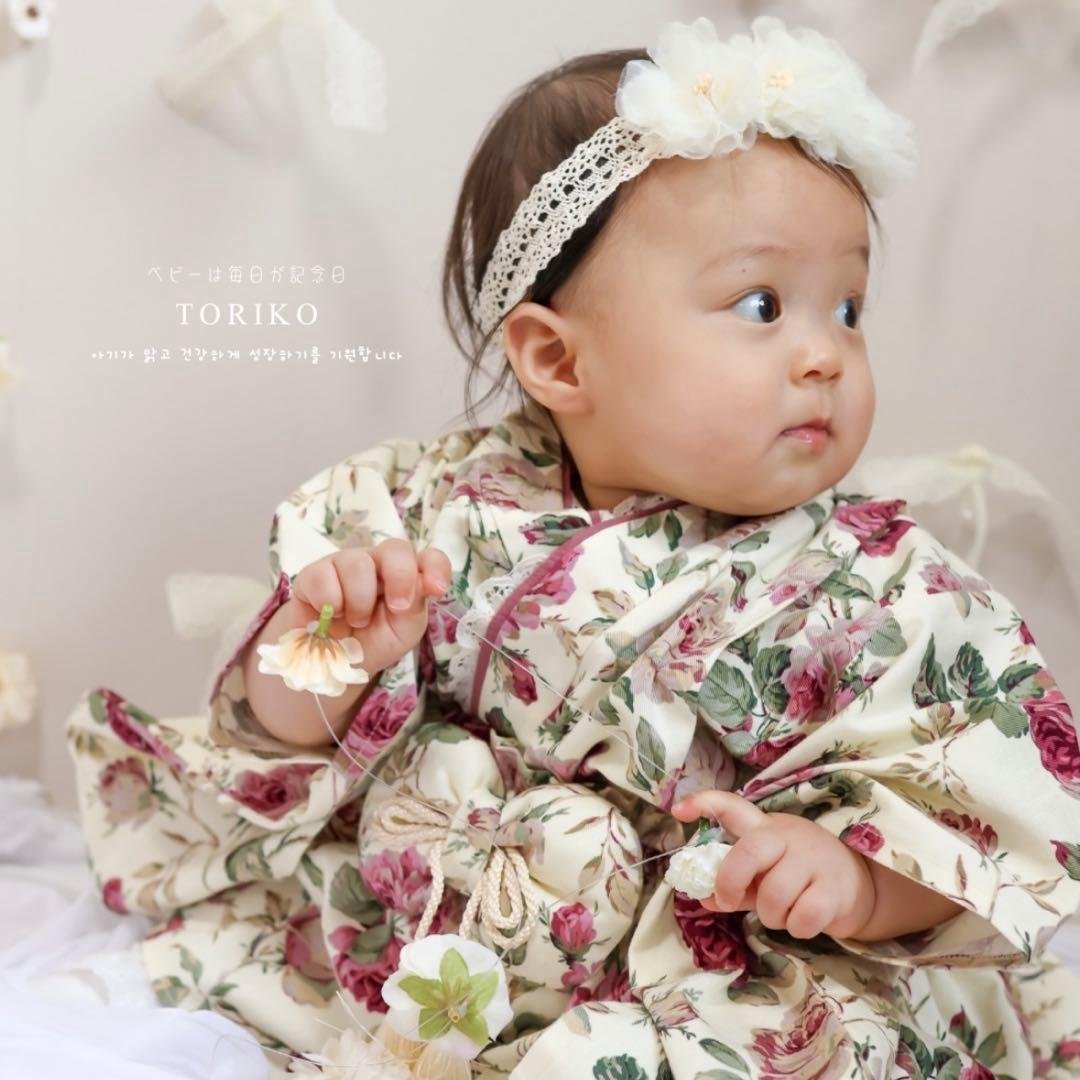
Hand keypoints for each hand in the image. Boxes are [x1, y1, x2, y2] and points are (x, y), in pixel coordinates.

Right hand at [289, 539, 450, 675]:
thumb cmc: (373, 643)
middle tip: (395, 608)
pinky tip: (330, 614)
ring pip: (357, 564)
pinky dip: (330, 603)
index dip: (436, 567)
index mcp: (406, 575)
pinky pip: (323, 577)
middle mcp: (377, 563)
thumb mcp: (403, 631)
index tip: (436, 589)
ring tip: (354, 620)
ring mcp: (345, 563)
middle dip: (399, 578)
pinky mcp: (314, 573)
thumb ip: (416, 605)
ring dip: (359, 602)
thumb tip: (425, 582)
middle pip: (395, 548)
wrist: (333, 664)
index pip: (429, 558)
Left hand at [670, 790, 876, 940]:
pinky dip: (797, 927)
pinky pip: (802, 917)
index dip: (703, 804)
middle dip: (731, 881)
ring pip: (774, 895)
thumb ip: (736, 885)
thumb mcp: (766, 874)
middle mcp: (788, 837)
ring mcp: (813, 860)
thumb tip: (703, 898)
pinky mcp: (835, 889)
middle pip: (749, 851)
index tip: (677, 811)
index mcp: (766, 828)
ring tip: (781, 913)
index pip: (732, 806)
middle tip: (728, 899)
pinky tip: (805, 920)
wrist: (859, 885)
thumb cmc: (800, 876)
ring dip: (771, 915)